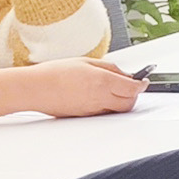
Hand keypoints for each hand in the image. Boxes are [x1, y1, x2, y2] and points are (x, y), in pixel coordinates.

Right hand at [0, 58, 142, 121]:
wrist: (34, 89)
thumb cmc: (55, 72)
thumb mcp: (87, 62)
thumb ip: (110, 68)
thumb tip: (126, 74)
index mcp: (102, 82)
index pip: (133, 88)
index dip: (142, 84)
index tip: (144, 80)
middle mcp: (99, 98)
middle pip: (129, 103)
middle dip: (134, 95)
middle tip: (132, 86)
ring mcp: (92, 110)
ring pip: (117, 110)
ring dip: (121, 101)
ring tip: (114, 89)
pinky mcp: (84, 116)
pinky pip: (103, 113)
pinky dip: (108, 105)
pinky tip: (100, 95)